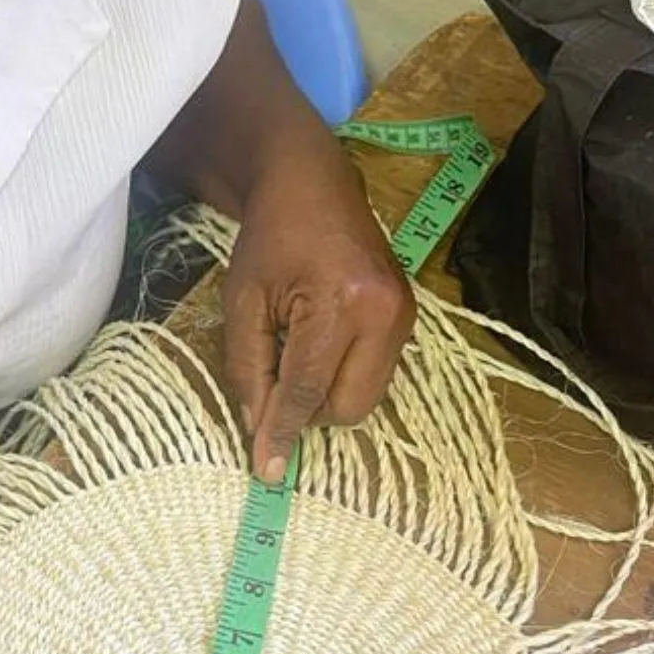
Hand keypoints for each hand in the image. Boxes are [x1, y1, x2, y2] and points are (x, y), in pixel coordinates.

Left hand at [224, 140, 413, 481]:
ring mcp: (404, 314)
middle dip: (309, 413)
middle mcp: (383, 312)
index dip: (283, 432)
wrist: (312, 184)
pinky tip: (320, 346)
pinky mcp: (409, 315)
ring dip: (328, 396)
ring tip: (297, 356)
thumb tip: (260, 431)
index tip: (266, 469)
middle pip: (349, 406)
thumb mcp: (243, 302)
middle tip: (276, 386)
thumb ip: (248, 369)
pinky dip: (344, 376)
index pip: (309, 390)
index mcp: (338, 303)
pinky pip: (377, 373)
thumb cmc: (269, 239)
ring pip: (368, 397)